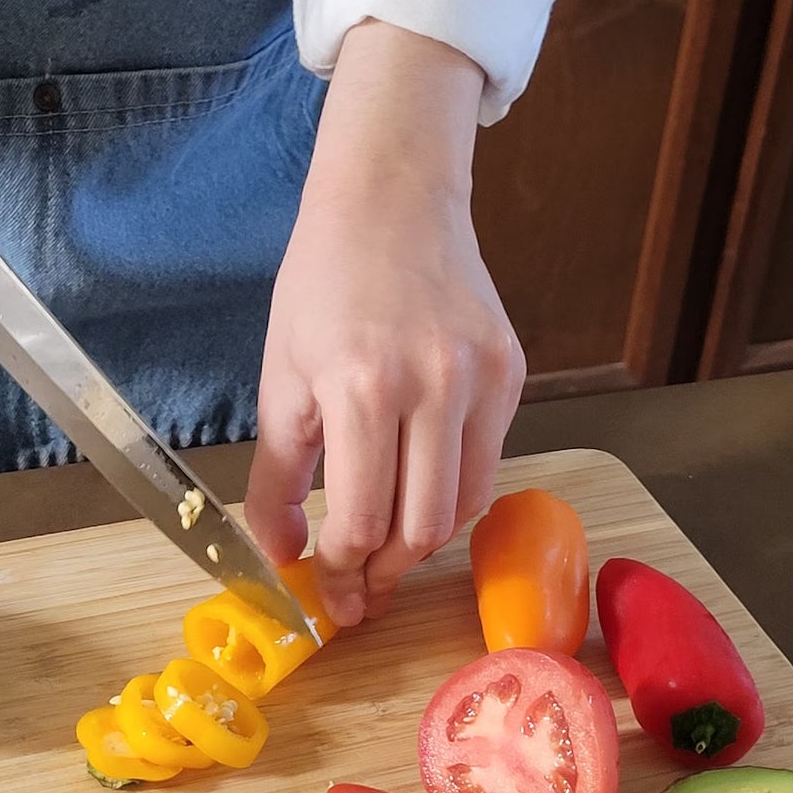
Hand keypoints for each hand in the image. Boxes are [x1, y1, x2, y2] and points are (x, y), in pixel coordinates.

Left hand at [246, 21, 524, 626]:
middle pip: (422, 528)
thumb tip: (284, 555)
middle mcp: (433, 384)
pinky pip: (488, 461)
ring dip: (423, 540)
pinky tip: (418, 485)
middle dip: (386, 572)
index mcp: (361, 386)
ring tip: (386, 547)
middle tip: (359, 587)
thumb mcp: (280, 378)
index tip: (328, 591)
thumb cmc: (323, 284)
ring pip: (464, 506)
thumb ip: (279, 476)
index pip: (363, 520)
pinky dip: (452, 491)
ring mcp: (482, 378)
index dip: (342, 571)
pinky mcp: (512, 372)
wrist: (391, 201)